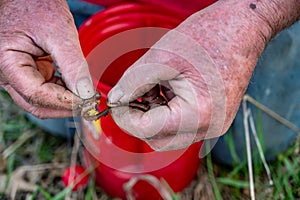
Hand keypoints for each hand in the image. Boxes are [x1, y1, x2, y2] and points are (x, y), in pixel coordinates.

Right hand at [0, 0, 94, 117]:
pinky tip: (78, 89)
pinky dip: (64, 93)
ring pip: (42, 100)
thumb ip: (73, 64)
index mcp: (8, 62)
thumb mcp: (59, 33)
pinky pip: (47, 90)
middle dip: (65, 107)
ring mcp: (19, 75)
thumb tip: (86, 92)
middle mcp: (9, 74)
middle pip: (37, 104)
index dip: (63, 102)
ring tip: (87, 97)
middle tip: (89, 105)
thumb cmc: (36, 5)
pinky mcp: (31, 72)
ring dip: (65, 102)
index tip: (87, 101)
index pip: (36, 94)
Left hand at [108, 0, 299, 150]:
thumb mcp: (162, 56)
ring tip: (152, 86)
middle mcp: (208, 127)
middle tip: (129, 94)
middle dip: (137, 119)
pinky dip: (163, 111)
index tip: (115, 100)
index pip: (147, 130)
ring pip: (166, 134)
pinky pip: (178, 125)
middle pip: (157, 139)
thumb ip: (134, 81)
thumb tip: (115, 98)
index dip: (124, 117)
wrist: (242, 29)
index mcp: (199, 114)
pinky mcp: (210, 118)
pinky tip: (164, 89)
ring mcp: (212, 125)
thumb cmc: (209, 37)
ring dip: (150, 115)